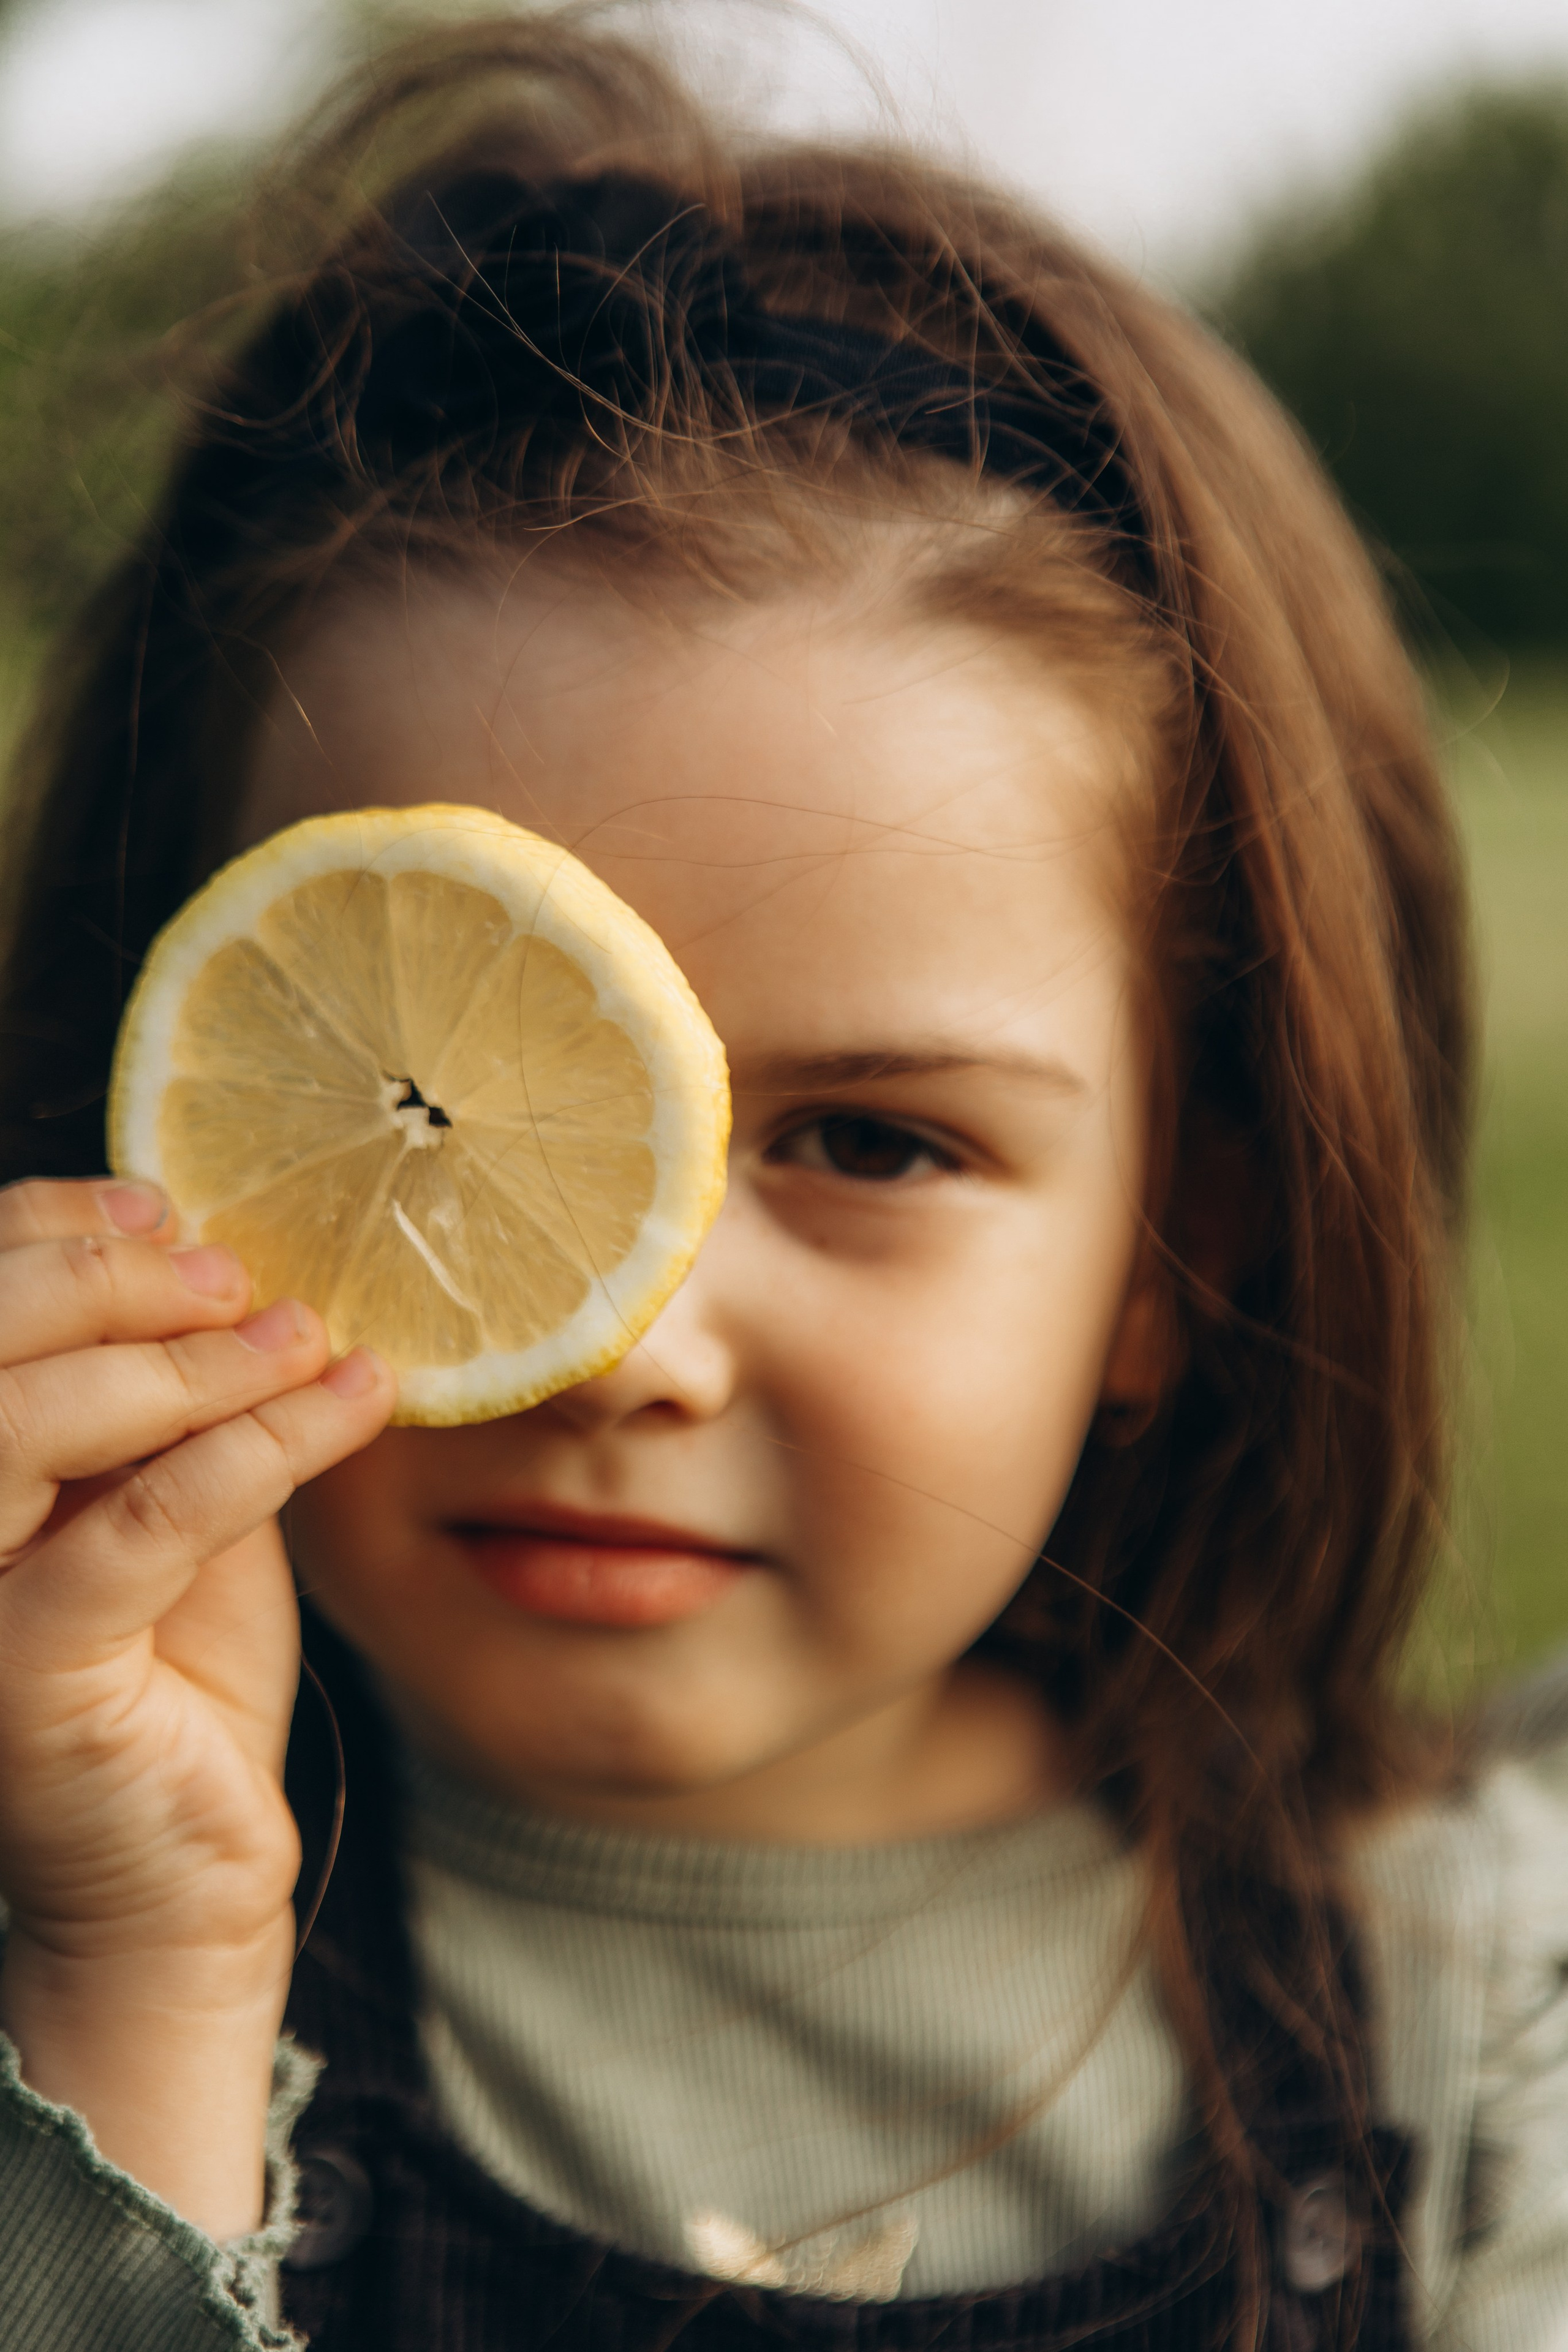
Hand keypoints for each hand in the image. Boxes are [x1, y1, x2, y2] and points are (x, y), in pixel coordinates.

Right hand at [0, 1176, 394, 2234]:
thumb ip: (171, 1403)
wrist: (186, 1872)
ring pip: (34, 1424)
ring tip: (301, 1332)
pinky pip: (149, 1524)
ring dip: (184, 1360)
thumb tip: (229, 1268)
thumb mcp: (175, 1503)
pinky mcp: (31, 1676)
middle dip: (108, 1281)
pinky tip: (349, 1403)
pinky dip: (260, 1447)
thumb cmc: (180, 1674)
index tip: (168, 1203)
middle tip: (235, 1269)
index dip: (50, 1232)